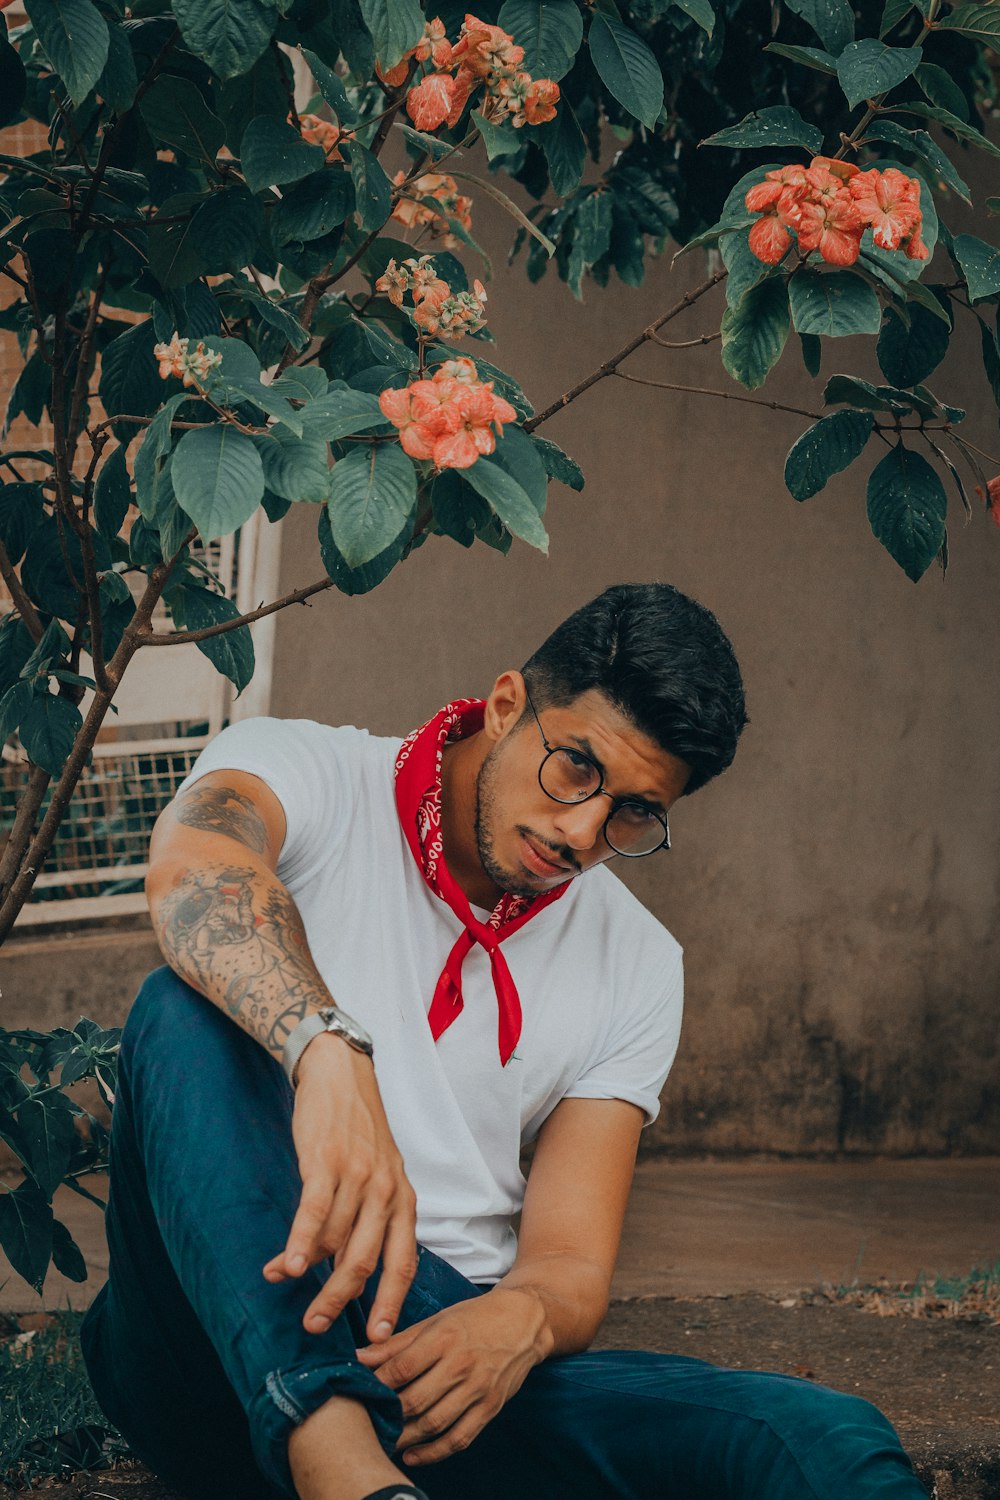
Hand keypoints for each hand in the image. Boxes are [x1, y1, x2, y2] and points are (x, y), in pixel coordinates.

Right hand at [262, 1032, 417, 1342]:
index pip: (403, 1262)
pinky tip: (284, 1266)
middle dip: (340, 1300)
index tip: (378, 1338)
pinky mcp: (325, 1162)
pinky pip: (313, 1214)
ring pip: (333, 1241)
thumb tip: (345, 1269)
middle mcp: (385, 1191)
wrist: (341, 1074)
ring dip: (305, 1271)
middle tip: (317, 1326)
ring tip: (282, 1283)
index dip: (390, 1302)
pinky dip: (299, 1244)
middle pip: (365, 1261)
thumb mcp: (381, 1174)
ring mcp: (356, 1176)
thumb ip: (371, 1219)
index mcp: (403, 1198)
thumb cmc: (358, 1131)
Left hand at [355, 1288, 549, 1465]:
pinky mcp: (490, 1407)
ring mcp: (478, 1388)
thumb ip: (397, 1343)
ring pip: (434, 1424)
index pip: (402, 1368)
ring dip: (405, 1438)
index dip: (377, 1385)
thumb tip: (359, 1357)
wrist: (524, 1321)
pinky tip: (413, 1456)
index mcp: (444, 1337)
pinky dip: (434, 1453)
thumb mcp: (436, 1321)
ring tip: (384, 1441)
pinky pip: (459, 1438)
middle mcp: (461, 1364)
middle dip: (387, 1416)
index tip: (359, 1393)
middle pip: (415, 1400)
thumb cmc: (474, 1318)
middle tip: (367, 1423)